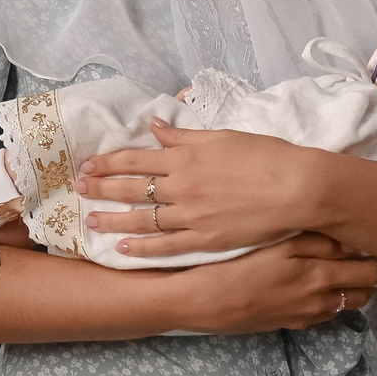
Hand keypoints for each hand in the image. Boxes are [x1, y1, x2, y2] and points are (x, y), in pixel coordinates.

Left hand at [79, 120, 331, 256]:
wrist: (297, 188)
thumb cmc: (266, 156)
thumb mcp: (223, 137)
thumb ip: (184, 136)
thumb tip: (155, 126)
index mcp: (185, 157)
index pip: (136, 159)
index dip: (109, 163)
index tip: (89, 165)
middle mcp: (181, 186)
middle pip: (131, 188)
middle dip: (101, 189)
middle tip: (79, 191)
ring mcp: (192, 215)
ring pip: (142, 219)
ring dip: (113, 219)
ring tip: (91, 221)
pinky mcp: (206, 239)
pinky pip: (166, 246)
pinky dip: (142, 249)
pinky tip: (124, 249)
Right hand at [176, 233, 376, 333]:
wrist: (203, 301)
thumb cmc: (235, 264)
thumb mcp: (276, 244)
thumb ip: (317, 242)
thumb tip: (352, 243)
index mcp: (320, 275)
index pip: (370, 272)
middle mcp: (320, 299)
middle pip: (365, 292)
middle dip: (372, 275)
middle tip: (368, 255)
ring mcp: (307, 315)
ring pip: (347, 305)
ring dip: (351, 288)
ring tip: (343, 268)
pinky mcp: (291, 324)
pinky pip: (325, 315)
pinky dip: (330, 301)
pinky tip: (316, 286)